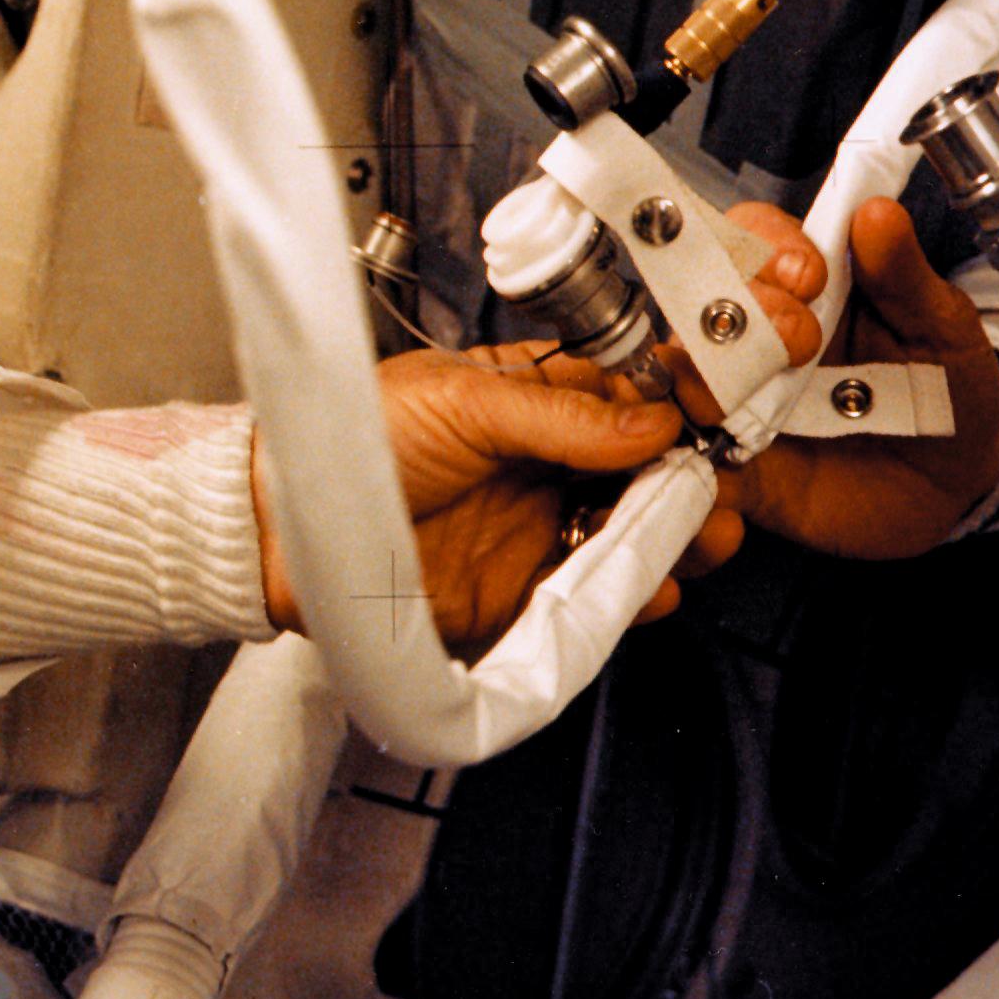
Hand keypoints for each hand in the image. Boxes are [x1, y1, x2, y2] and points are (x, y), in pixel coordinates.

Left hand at [255, 345, 747, 662]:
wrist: (283, 529)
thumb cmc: (352, 441)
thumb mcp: (460, 401)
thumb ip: (557, 414)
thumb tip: (648, 418)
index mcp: (528, 399)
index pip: (624, 399)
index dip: (674, 408)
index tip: (713, 416)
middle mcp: (541, 464)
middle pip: (643, 472)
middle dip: (690, 479)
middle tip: (714, 486)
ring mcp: (535, 530)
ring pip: (631, 535)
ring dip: (677, 536)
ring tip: (702, 534)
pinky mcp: (519, 595)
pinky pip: (594, 599)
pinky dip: (634, 597)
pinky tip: (654, 585)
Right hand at [722, 198, 998, 559]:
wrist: (958, 482)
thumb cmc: (946, 385)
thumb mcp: (941, 325)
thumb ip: (904, 274)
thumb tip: (877, 213)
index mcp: (797, 282)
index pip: (747, 237)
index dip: (764, 247)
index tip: (810, 273)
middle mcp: (750, 335)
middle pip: (694, 305)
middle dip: (735, 317)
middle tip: (800, 342)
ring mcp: (733, 403)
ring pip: (673, 384)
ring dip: (690, 391)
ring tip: (729, 408)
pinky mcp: (731, 472)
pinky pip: (687, 471)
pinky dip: (690, 479)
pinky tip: (726, 489)